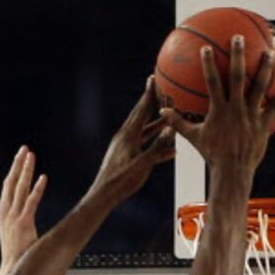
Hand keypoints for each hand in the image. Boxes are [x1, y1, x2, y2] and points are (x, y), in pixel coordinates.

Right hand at [0, 147, 46, 274]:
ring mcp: (14, 218)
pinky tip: (44, 177)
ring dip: (25, 170)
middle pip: (11, 182)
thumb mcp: (15, 235)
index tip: (20, 158)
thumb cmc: (16, 256)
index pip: (7, 187)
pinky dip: (37, 189)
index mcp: (2, 213)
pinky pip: (31, 202)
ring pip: (19, 188)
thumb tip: (27, 218)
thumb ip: (20, 223)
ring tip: (31, 155)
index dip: (14, 171)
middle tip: (25, 149)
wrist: (12, 271)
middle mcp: (6, 213)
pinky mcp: (23, 224)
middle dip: (18, 164)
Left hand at [93, 79, 176, 199]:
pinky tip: (168, 150)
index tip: (153, 78)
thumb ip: (157, 147)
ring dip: (157, 125)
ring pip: (144, 132)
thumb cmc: (121, 181)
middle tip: (161, 91)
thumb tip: (171, 129)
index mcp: (128, 136)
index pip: (141, 110)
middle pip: (142, 116)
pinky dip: (155, 145)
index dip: (149, 94)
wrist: (103, 196)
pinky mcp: (125, 157)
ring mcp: (124, 147)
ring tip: (168, 118)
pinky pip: (143, 147)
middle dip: (152, 103)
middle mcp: (125, 137)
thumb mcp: (142, 164)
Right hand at [158, 36, 274, 176]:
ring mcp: (251, 116)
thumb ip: (179, 123)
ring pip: (259, 87)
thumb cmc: (212, 155)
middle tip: (239, 38)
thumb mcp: (194, 138)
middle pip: (237, 77)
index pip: (211, 83)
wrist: (232, 172)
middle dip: (238, 56)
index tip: (206, 48)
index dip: (208, 65)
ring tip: (269, 52)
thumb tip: (162, 113)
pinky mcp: (263, 125)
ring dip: (265, 68)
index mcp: (218, 111)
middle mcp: (235, 109)